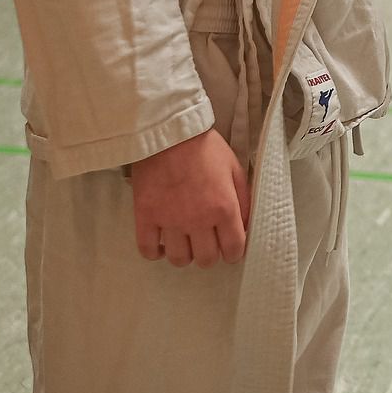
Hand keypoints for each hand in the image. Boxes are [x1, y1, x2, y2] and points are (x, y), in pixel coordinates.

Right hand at [130, 128, 249, 268]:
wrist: (169, 132)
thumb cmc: (205, 147)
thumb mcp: (235, 169)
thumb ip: (244, 200)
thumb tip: (245, 226)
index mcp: (223, 208)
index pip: (233, 250)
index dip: (234, 252)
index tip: (230, 247)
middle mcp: (198, 220)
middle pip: (206, 259)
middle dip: (210, 254)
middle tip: (207, 241)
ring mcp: (169, 221)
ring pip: (179, 259)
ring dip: (185, 254)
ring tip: (185, 241)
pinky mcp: (145, 216)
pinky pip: (148, 250)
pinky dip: (156, 252)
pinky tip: (162, 243)